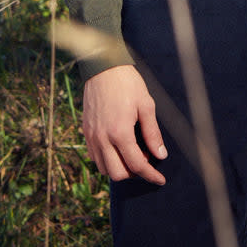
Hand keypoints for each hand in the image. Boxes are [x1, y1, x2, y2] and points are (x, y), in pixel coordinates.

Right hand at [82, 64, 167, 184]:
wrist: (103, 67)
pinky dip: (107, 159)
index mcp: (120, 132)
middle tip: (145, 159)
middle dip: (134, 173)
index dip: (150, 175)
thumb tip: (160, 155)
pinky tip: (118, 147)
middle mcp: (103, 138)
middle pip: (118, 174)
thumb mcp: (146, 105)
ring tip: (132, 151)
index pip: (137, 165)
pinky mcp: (86, 131)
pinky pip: (94, 156)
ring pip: (104, 168)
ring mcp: (92, 136)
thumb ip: (152, 133)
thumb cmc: (127, 83)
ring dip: (119, 167)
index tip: (160, 180)